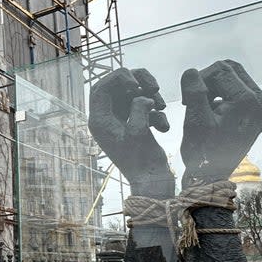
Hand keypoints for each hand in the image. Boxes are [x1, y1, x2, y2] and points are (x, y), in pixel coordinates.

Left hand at [88, 68, 173, 197]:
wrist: (153, 182)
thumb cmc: (142, 162)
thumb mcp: (138, 133)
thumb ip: (138, 108)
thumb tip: (143, 96)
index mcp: (99, 121)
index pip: (101, 87)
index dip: (118, 78)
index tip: (136, 84)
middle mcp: (107, 119)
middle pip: (116, 85)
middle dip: (137, 82)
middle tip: (154, 88)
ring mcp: (121, 120)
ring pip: (133, 93)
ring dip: (150, 95)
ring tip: (163, 106)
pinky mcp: (134, 123)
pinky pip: (144, 106)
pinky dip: (156, 111)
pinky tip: (163, 127)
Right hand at [180, 59, 261, 186]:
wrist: (213, 176)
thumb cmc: (203, 152)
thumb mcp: (195, 119)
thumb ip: (194, 91)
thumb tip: (191, 71)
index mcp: (248, 100)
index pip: (220, 69)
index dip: (199, 79)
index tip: (186, 100)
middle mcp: (260, 101)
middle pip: (231, 69)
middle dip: (208, 80)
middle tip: (193, 99)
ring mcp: (260, 108)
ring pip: (234, 78)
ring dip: (214, 87)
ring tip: (202, 106)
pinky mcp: (256, 114)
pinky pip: (239, 92)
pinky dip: (222, 96)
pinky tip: (212, 112)